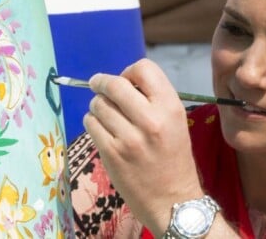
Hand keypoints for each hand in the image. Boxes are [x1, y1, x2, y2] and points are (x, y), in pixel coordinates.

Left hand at [84, 58, 202, 235]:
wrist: (171, 196)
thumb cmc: (173, 153)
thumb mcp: (175, 118)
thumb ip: (153, 96)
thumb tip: (123, 80)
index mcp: (170, 106)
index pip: (143, 68)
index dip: (130, 71)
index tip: (126, 80)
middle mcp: (150, 119)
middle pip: (115, 84)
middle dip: (102, 82)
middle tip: (98, 84)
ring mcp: (128, 137)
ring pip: (98, 104)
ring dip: (98, 104)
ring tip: (105, 112)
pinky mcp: (111, 154)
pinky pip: (91, 124)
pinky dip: (92, 121)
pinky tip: (102, 127)